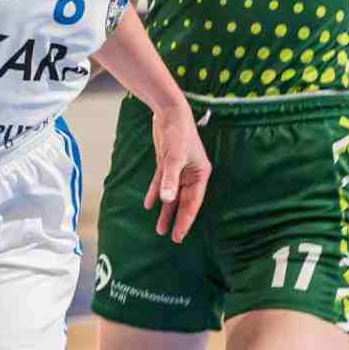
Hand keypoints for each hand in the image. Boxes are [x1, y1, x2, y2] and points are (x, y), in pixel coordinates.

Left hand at [142, 104, 210, 242]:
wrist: (169, 111)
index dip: (186, 220)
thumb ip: (169, 179)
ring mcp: (179, 169)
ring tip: (160, 228)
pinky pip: (161, 183)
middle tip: (172, 237)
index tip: (180, 236)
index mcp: (200, 174)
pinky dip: (155, 193)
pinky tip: (148, 204)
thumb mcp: (174, 157)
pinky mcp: (167, 163)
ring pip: (171, 194)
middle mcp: (191, 174)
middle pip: (183, 201)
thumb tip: (167, 200)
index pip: (193, 203)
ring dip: (165, 210)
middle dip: (176, 219)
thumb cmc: (177, 132)